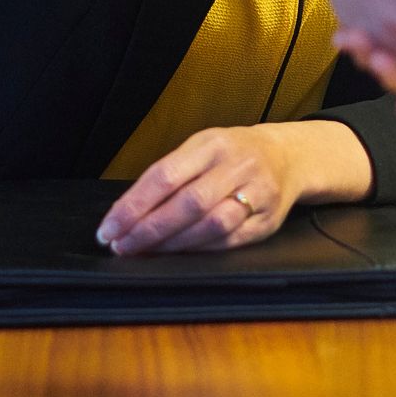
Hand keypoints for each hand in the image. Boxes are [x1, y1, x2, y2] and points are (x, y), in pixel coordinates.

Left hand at [97, 123, 313, 254]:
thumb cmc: (232, 154)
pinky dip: (199, 251)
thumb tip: (126, 214)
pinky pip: (229, 241)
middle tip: (122, 246)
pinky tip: (179, 254)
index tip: (108, 228)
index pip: (166, 175)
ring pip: (212, 225)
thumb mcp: (201, 148)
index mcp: (214, 143)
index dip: (133, 206)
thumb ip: (169, 174)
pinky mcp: (268, 221)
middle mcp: (239, 165)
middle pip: (189, 203)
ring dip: (173, 244)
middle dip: (149, 229)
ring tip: (146, 252)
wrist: (287, 157)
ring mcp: (258, 193)